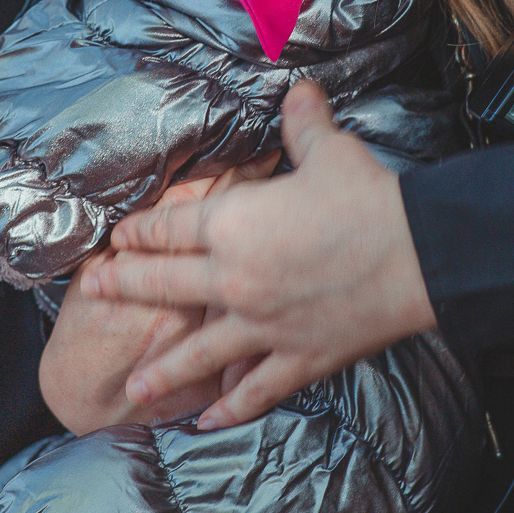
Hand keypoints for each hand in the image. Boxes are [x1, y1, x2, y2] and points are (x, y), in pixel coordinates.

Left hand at [82, 80, 436, 429]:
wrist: (419, 254)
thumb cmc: (368, 198)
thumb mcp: (329, 150)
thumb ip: (303, 123)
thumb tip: (298, 91)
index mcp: (234, 224)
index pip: (171, 227)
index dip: (140, 232)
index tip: (117, 240)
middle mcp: (235, 278)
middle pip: (166, 284)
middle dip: (126, 287)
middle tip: (95, 293)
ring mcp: (263, 325)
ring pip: (199, 351)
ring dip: (162, 369)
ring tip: (133, 387)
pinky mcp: (298, 357)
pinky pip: (255, 388)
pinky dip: (231, 407)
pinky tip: (207, 421)